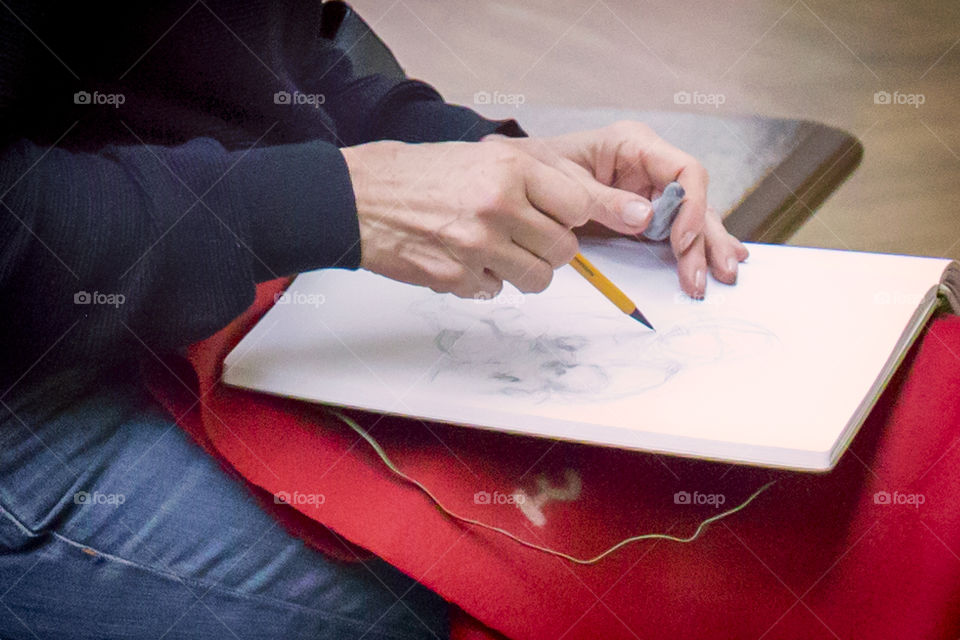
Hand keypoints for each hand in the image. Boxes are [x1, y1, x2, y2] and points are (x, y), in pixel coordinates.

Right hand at [343, 139, 649, 297]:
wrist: (358, 198)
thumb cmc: (420, 174)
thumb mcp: (482, 157)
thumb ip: (535, 179)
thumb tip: (588, 207)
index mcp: (509, 170)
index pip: (578, 206)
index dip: (571, 216)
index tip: (559, 218)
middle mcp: (498, 207)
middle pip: (564, 250)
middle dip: (549, 249)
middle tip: (524, 237)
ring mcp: (477, 247)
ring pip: (538, 279)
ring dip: (523, 271)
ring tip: (493, 250)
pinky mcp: (457, 278)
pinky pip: (496, 291)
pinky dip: (484, 281)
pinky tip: (460, 258)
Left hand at [485, 122, 748, 296]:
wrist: (514, 175)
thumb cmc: (537, 168)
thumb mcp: (565, 183)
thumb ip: (604, 201)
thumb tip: (646, 219)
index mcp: (635, 145)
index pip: (684, 170)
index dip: (691, 206)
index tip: (681, 241)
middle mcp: (651, 165)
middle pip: (693, 199)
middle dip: (706, 236)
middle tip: (712, 273)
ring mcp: (650, 190)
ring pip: (692, 216)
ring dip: (707, 247)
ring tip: (723, 276)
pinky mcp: (644, 213)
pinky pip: (676, 229)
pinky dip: (695, 247)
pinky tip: (717, 261)